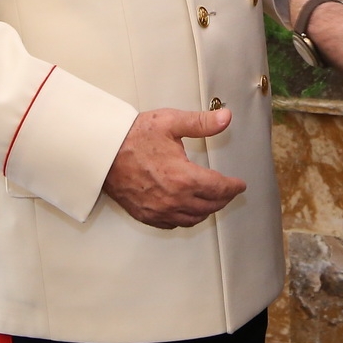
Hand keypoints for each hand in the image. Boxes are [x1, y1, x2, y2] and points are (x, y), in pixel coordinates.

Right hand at [103, 108, 246, 228]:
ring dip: (207, 210)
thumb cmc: (133, 136)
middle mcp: (174, 199)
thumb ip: (201, 123)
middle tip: (230, 191)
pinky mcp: (146, 215)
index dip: (233, 187)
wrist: (102, 152)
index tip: (240, 184)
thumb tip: (225, 118)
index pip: (219, 188)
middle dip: (223, 198)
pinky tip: (188, 210)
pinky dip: (186, 218)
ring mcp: (159, 210)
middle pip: (209, 206)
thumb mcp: (170, 123)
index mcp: (183, 177)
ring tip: (213, 200)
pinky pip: (173, 224)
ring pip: (193, 218)